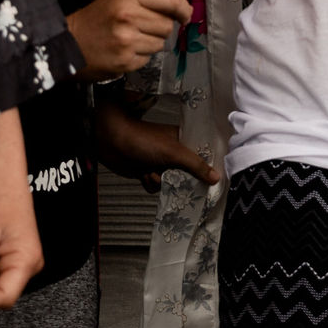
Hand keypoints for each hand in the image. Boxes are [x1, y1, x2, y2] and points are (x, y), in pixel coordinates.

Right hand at [67, 0, 192, 79]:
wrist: (66, 43)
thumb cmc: (92, 20)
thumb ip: (146, 0)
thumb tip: (180, 9)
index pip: (170, 0)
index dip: (183, 9)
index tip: (185, 14)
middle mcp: (128, 16)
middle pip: (167, 24)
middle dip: (159, 27)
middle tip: (139, 27)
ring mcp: (127, 40)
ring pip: (160, 43)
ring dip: (150, 42)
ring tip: (129, 38)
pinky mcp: (125, 61)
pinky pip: (148, 58)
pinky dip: (140, 56)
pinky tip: (124, 50)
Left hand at [94, 100, 219, 193]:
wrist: (112, 142)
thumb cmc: (142, 139)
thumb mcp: (174, 152)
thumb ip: (195, 165)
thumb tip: (215, 177)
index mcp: (183, 142)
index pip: (201, 158)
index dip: (205, 170)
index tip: (210, 181)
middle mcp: (173, 153)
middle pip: (187, 175)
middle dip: (179, 180)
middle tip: (175, 177)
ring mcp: (160, 163)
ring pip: (170, 183)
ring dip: (160, 181)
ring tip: (152, 170)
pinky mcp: (148, 172)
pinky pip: (156, 187)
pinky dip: (149, 183)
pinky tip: (144, 174)